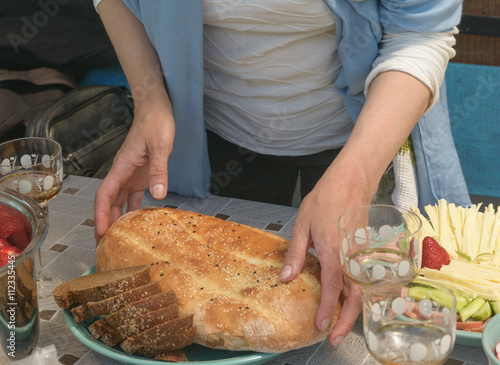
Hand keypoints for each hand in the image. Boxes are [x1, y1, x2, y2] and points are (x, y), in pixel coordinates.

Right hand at [94, 94, 174, 242]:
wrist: (157, 110)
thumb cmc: (156, 123)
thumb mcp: (160, 146)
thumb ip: (159, 169)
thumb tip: (158, 194)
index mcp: (122, 166)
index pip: (105, 195)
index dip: (100, 214)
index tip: (101, 232)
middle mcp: (123, 173)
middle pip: (109, 202)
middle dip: (105, 223)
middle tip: (105, 245)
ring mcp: (131, 175)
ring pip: (119, 201)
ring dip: (117, 219)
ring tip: (117, 239)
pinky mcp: (141, 174)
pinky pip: (133, 196)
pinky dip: (133, 209)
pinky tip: (137, 222)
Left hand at [279, 161, 370, 345]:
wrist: (351, 180)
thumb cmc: (325, 198)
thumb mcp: (302, 223)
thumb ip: (296, 253)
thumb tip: (287, 277)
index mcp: (332, 248)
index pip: (331, 285)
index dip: (327, 308)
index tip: (321, 325)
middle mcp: (350, 254)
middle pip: (354, 294)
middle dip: (346, 320)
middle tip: (332, 337)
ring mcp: (362, 253)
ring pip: (363, 289)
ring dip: (355, 311)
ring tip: (341, 326)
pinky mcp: (366, 251)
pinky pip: (366, 278)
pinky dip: (361, 295)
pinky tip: (352, 303)